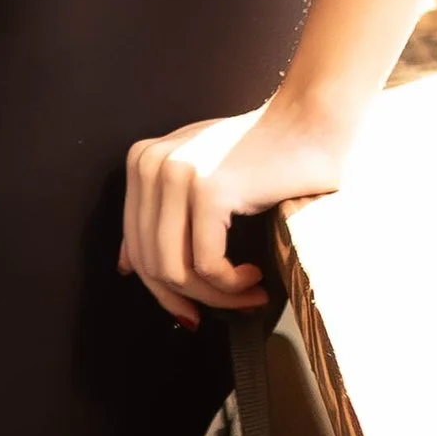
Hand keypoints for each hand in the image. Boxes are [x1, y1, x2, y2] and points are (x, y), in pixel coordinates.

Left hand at [117, 92, 358, 330]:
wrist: (310, 122)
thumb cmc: (264, 153)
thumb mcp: (199, 176)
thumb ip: (162, 214)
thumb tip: (126, 266)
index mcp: (142, 161)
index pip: (135, 245)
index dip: (162, 290)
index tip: (192, 313)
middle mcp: (150, 164)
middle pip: (152, 263)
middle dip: (192, 300)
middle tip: (232, 307)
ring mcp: (177, 174)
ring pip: (177, 271)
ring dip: (217, 297)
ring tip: (249, 294)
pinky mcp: (208, 189)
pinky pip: (207, 265)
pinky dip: (231, 284)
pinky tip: (254, 276)